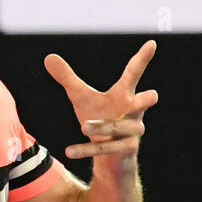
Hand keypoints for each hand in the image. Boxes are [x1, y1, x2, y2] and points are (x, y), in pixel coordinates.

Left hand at [44, 40, 158, 174]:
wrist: (109, 158)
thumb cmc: (99, 120)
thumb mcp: (81, 98)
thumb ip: (68, 79)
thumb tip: (48, 57)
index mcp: (124, 95)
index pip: (133, 74)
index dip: (142, 60)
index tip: (151, 44)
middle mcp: (133, 112)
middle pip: (142, 104)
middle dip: (146, 100)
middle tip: (153, 95)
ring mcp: (132, 133)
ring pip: (121, 127)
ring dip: (103, 126)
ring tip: (82, 126)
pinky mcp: (125, 151)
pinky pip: (107, 149)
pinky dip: (86, 150)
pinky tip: (69, 151)